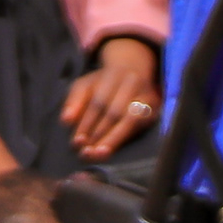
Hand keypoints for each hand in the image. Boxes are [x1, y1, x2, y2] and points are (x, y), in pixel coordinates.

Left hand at [60, 36, 160, 159]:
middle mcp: (133, 84)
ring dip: (114, 140)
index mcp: (113, 75)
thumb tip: (66, 121)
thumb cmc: (105, 82)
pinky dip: (125, 139)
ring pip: (130, 121)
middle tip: (87, 152)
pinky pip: (141, 127)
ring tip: (99, 154)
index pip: (98, 102)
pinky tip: (113, 148)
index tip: (77, 141)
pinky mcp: (155, 109)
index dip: (87, 123)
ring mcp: (147, 96)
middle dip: (99, 134)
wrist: (134, 69)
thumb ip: (73, 101)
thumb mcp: (85, 85)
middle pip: (115, 112)